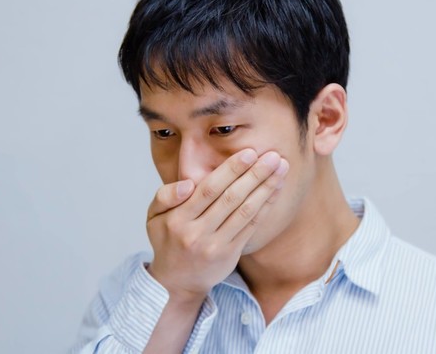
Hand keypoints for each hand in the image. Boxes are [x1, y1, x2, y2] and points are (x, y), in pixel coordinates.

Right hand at [145, 149, 288, 301]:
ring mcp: (216, 245)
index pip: (208, 190)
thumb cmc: (168, 240)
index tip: (249, 153)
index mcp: (178, 219)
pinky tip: (276, 189)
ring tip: (282, 169)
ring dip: (266, 188)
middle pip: (231, 198)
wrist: (177, 282)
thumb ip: (166, 195)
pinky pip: (251, 226)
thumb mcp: (153, 217)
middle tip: (274, 156)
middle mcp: (197, 233)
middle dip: (255, 174)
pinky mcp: (231, 254)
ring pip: (245, 212)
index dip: (231, 170)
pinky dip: (266, 206)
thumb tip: (188, 183)